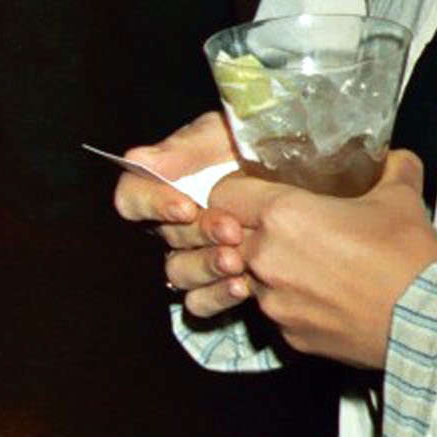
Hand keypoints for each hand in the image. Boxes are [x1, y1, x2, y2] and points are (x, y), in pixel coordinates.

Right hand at [112, 112, 250, 320]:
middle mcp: (176, 222)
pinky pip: (199, 301)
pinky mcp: (217, 281)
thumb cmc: (256, 148)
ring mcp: (195, 254)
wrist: (302, 175)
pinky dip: (217, 296)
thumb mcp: (224, 135)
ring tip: (237, 261)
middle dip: (198, 233)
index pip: (134, 197)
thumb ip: (185, 148)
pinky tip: (242, 286)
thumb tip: (140, 160)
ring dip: (206, 266)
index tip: (185, 207)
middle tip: (231, 230)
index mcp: (167, 185)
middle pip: (165, 237)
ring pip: (179, 272)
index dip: (153, 204)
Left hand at [205, 150, 436, 369]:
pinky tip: (323, 295)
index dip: (238, 189)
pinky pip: (274, 311)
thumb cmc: (406, 257)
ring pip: (249, 276)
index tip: (257, 191)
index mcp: (281, 216)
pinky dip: (290, 301)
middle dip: (248, 229)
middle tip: (283, 226)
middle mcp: (265, 259)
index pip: (224, 193)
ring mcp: (272, 302)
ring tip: (307, 263)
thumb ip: (388, 167)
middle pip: (228, 237)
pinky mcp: (287, 335)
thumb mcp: (400, 195)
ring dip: (267, 268)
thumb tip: (390, 158)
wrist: (426, 321)